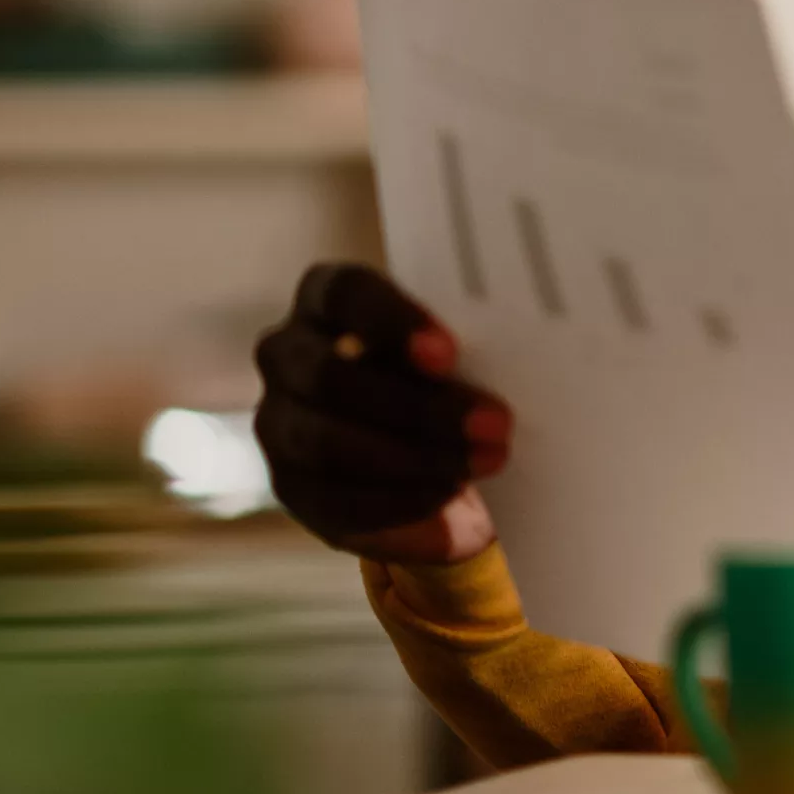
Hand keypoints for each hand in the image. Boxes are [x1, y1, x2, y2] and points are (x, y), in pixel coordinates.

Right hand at [253, 262, 510, 565]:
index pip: (343, 293)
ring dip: (414, 458)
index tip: (450, 353)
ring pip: (328, 444)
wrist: (430, 453)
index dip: (391, 322)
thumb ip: (464, 347)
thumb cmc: (448, 378)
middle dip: (418, 407)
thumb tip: (515, 358)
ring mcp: (278, 423)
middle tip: (493, 424)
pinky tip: (447, 493)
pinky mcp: (290, 487)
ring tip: (482, 462)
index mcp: (326, 299)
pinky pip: (335, 500)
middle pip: (330, 376)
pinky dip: (399, 499)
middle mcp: (287, 354)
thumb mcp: (458, 353)